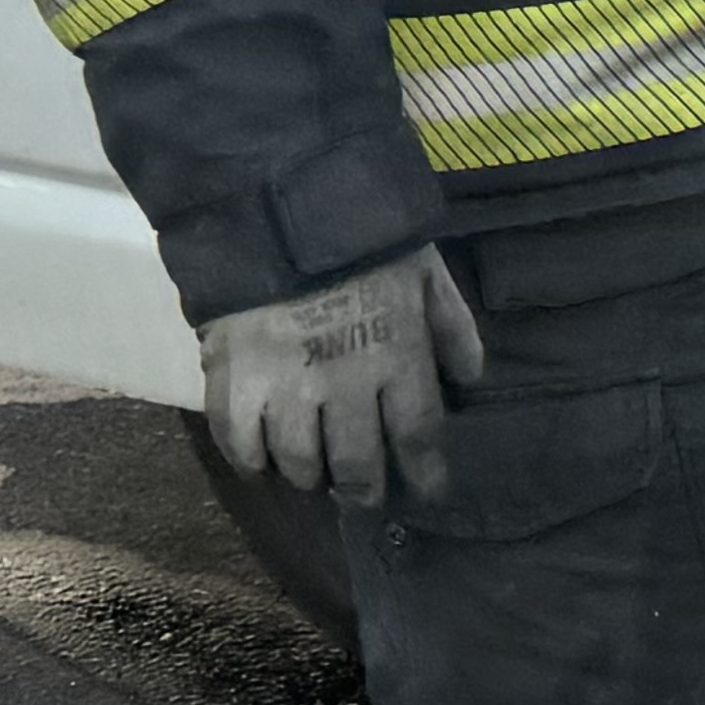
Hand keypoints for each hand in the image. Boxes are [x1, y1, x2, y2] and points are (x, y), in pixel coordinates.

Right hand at [201, 246, 480, 506]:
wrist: (278, 207)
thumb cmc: (363, 240)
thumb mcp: (427, 274)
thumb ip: (453, 329)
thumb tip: (469, 383)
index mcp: (399, 358)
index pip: (419, 437)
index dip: (425, 474)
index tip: (427, 492)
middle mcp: (346, 387)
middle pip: (358, 465)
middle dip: (364, 491)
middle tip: (362, 497)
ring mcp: (286, 390)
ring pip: (301, 464)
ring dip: (311, 477)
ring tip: (315, 474)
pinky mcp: (234, 383)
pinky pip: (240, 446)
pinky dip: (252, 462)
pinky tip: (262, 461)